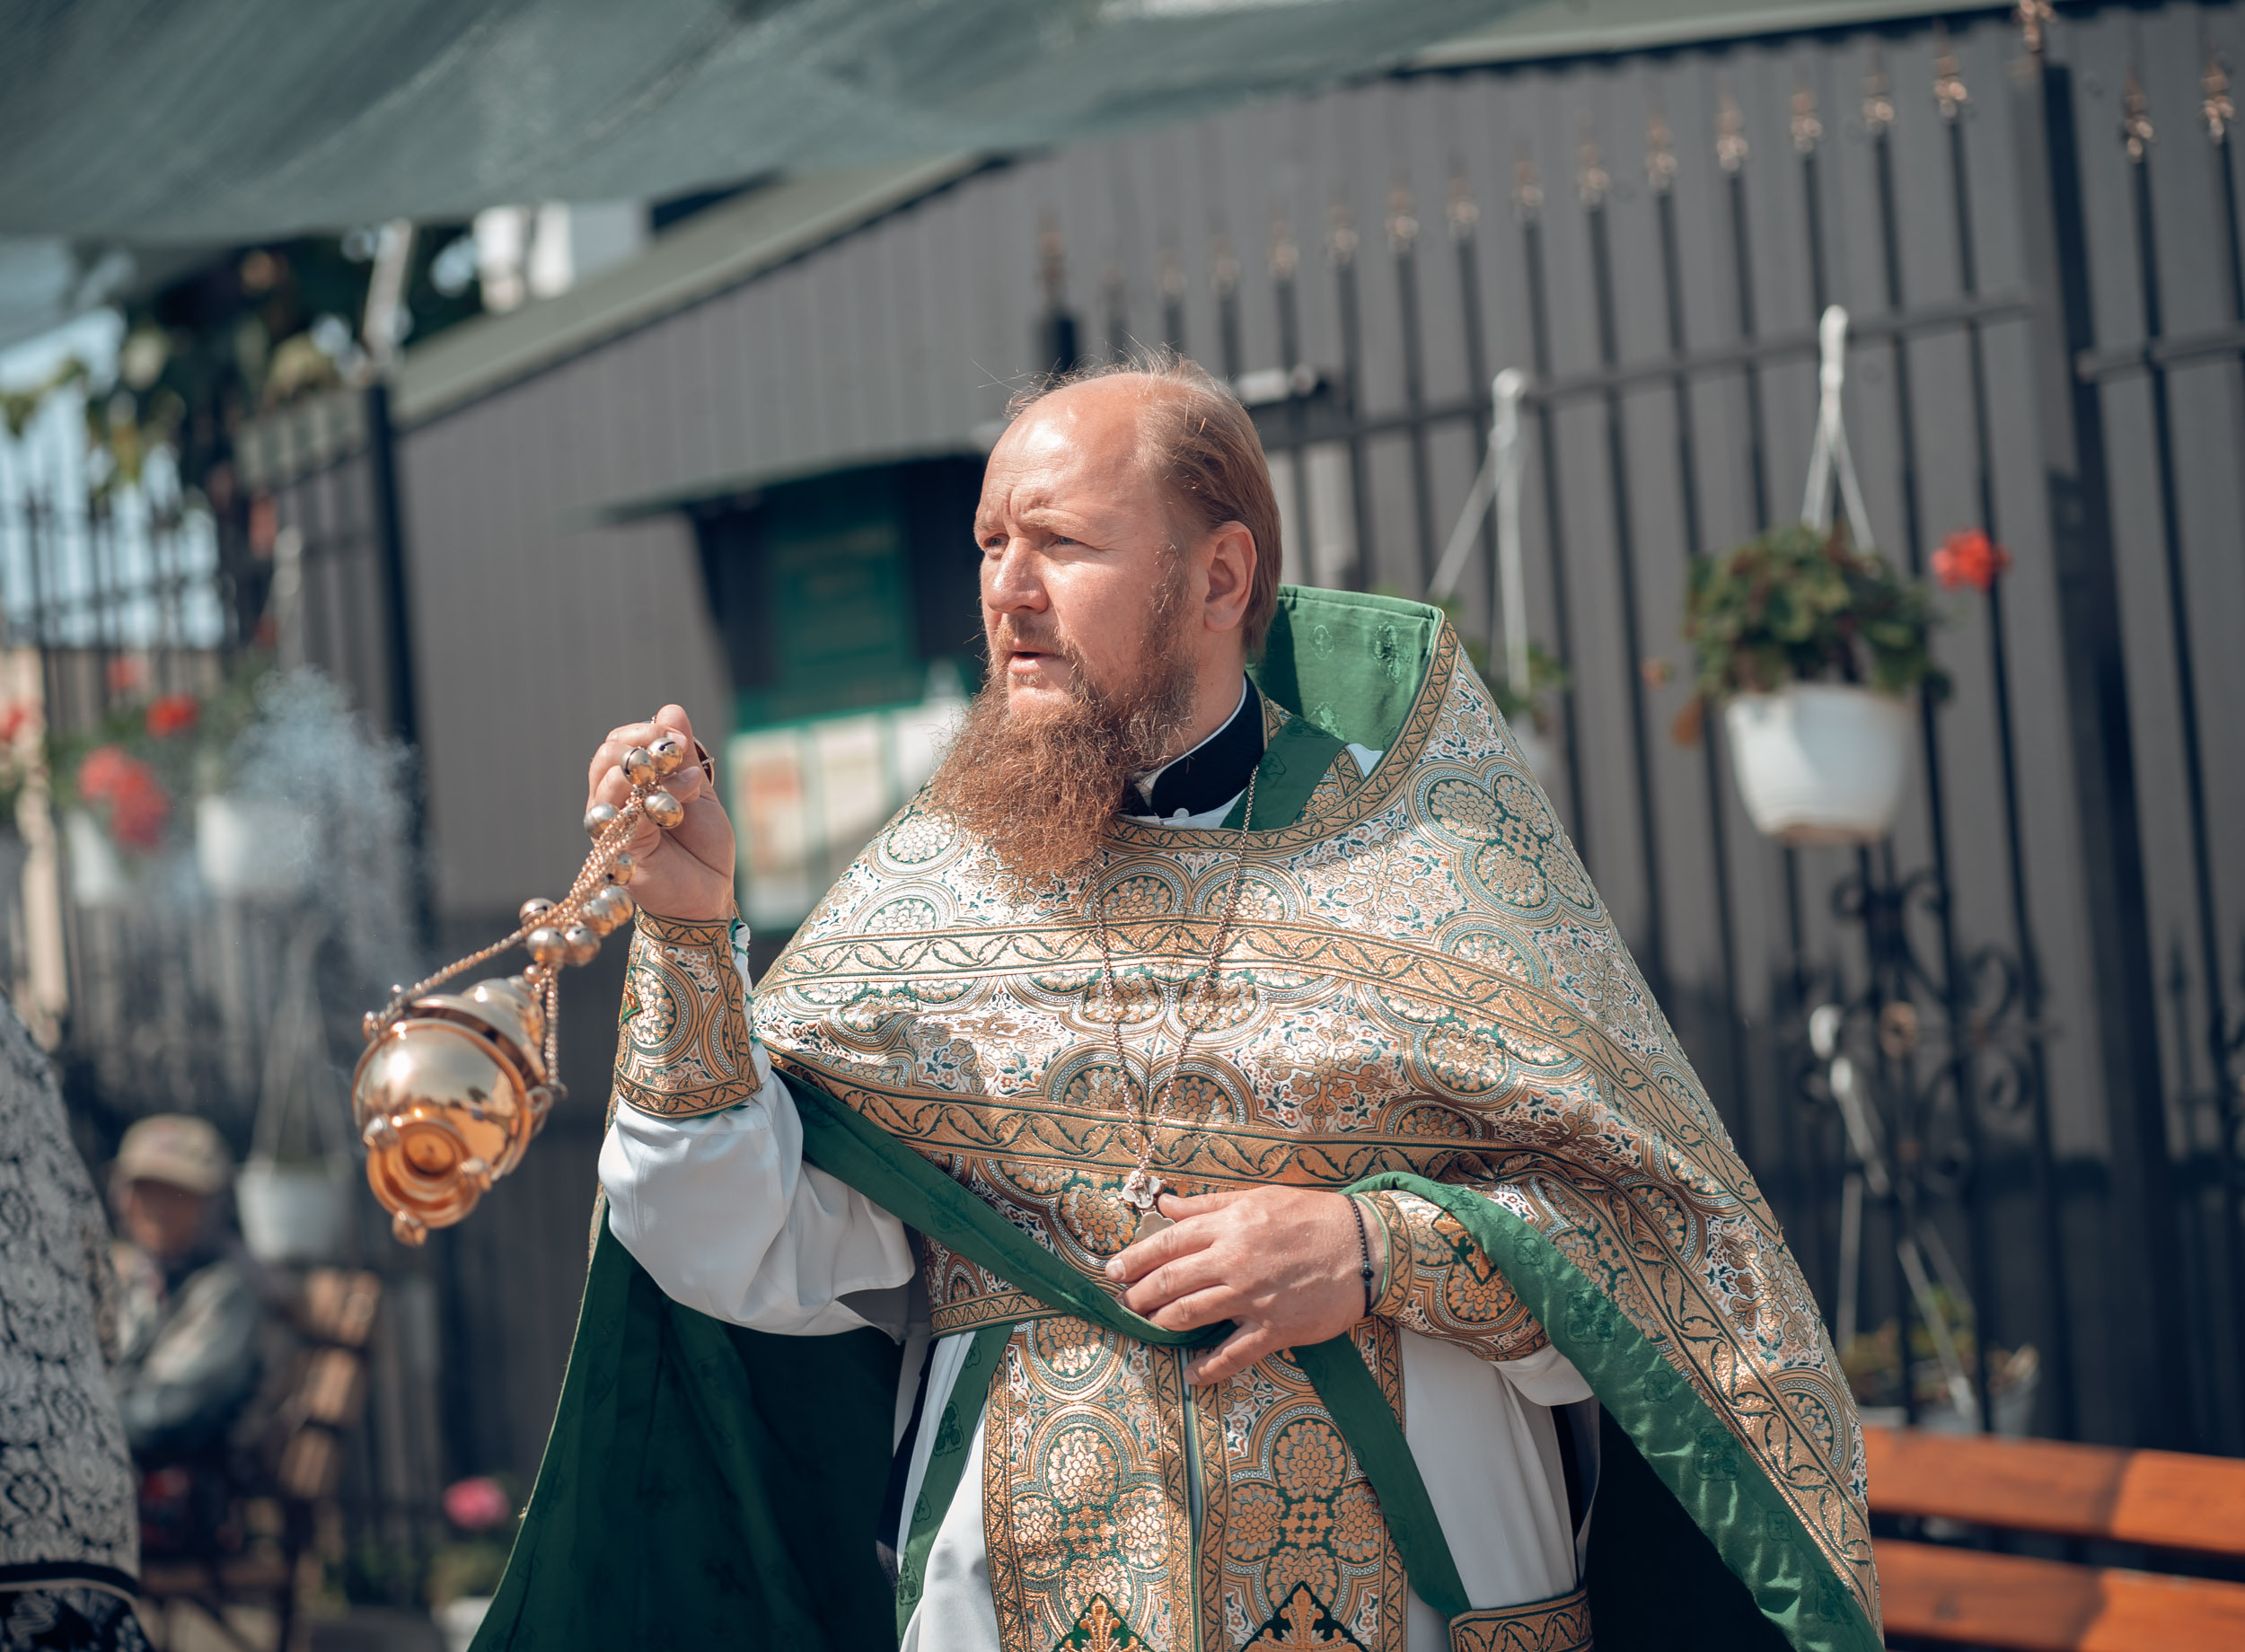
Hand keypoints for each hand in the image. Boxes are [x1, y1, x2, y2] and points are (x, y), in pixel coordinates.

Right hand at [585, 703, 733, 921]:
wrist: (710, 894)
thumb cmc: (702, 846)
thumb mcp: (698, 792)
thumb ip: (682, 756)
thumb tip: (670, 708)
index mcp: (630, 786)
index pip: (618, 744)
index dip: (642, 731)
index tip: (674, 734)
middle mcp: (614, 804)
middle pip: (605, 757)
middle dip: (638, 742)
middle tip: (671, 747)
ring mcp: (613, 827)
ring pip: (607, 783)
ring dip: (643, 769)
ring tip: (680, 776)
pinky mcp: (621, 851)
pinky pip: (624, 816)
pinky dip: (652, 801)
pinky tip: (676, 804)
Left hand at [1105, 1186, 1376, 1385]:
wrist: (1364, 1246)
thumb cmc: (1313, 1217)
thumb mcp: (1259, 1198)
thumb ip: (1209, 1204)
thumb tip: (1167, 1205)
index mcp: (1228, 1226)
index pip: (1167, 1243)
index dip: (1134, 1258)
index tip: (1112, 1270)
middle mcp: (1234, 1261)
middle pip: (1170, 1281)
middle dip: (1139, 1295)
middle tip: (1125, 1303)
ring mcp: (1252, 1298)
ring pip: (1190, 1315)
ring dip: (1162, 1324)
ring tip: (1150, 1328)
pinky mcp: (1274, 1329)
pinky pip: (1232, 1354)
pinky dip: (1207, 1368)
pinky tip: (1192, 1374)